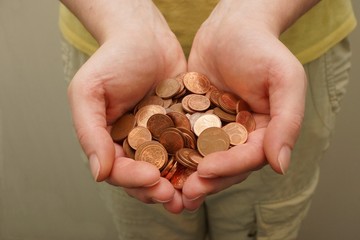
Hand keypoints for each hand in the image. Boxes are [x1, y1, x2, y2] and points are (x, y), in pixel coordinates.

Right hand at [65, 1, 186, 212]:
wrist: (145, 36)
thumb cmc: (112, 60)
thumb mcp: (89, 92)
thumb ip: (90, 132)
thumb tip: (98, 174)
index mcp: (111, 141)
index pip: (119, 171)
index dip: (134, 180)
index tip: (151, 179)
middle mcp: (137, 144)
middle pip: (146, 177)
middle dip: (159, 190)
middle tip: (174, 199)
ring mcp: (162, 138)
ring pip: (170, 169)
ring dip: (181, 184)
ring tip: (194, 195)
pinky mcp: (184, 128)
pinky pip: (191, 149)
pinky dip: (199, 162)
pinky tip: (210, 170)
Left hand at [183, 0, 307, 209]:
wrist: (231, 27)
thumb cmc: (262, 48)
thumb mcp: (284, 79)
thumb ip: (287, 121)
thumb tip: (280, 165)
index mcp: (265, 132)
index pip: (249, 157)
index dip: (229, 168)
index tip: (206, 172)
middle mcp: (241, 136)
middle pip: (225, 166)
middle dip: (206, 181)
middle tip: (185, 195)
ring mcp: (216, 131)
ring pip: (203, 159)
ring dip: (187, 176)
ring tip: (169, 189)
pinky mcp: (194, 121)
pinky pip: (184, 141)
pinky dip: (173, 154)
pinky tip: (157, 164)